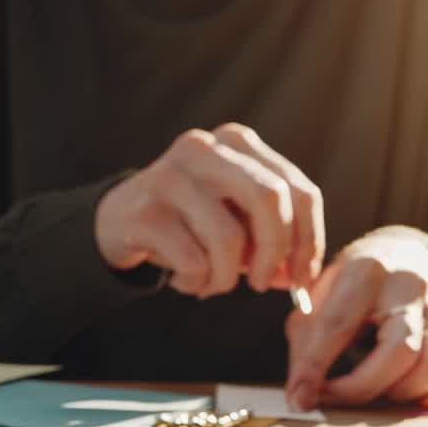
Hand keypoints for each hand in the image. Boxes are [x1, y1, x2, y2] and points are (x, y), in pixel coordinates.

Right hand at [94, 123, 323, 296]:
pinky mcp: (145, 212)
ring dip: (227, 277)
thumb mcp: (236, 222)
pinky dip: (197, 283)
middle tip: (263, 284)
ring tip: (213, 283)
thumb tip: (300, 277)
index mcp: (237, 142)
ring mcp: (170, 177)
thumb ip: (272, 242)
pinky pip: (193, 262)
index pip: (298, 189)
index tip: (302, 277)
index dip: (309, 240)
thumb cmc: (190, 223)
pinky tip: (185, 280)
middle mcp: (205, 149)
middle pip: (269, 200)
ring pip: (229, 239)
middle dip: (275, 253)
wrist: (118, 222)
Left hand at [284, 235, 427, 409]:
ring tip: (372, 392)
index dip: (315, 367)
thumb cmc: (352, 285)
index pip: (339, 324)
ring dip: (399, 392)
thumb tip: (300, 397)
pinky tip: (396, 390)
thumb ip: (306, 344)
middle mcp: (414, 286)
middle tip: (334, 398)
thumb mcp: (319, 299)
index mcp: (368, 270)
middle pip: (399, 350)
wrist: (405, 258)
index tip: (300, 398)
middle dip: (361, 387)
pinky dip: (422, 395)